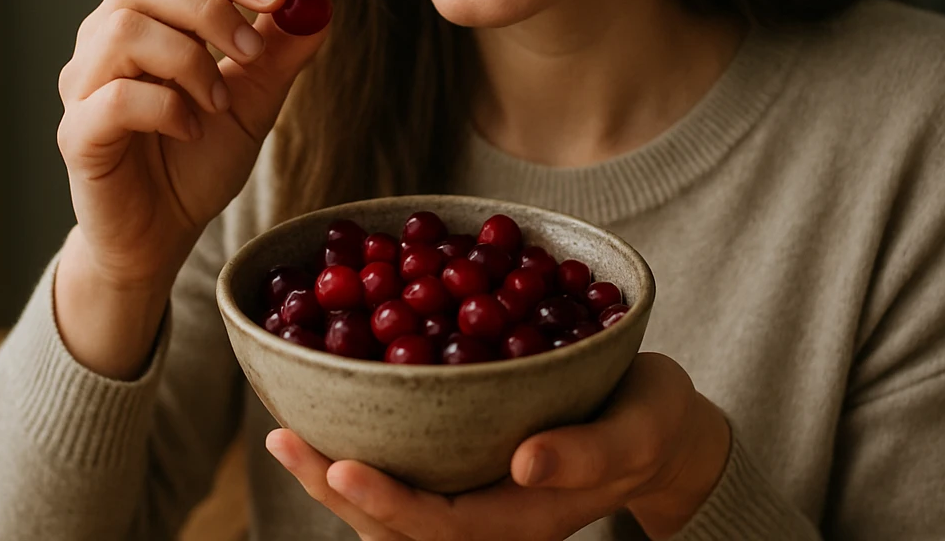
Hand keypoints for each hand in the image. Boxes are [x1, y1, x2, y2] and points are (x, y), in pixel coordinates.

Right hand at [53, 0, 328, 376]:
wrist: (163, 235)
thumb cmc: (198, 161)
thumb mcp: (255, 101)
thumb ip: (280, 52)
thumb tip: (318, 4)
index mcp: (148, 17)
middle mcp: (104, 39)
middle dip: (209, 8)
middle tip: (250, 54)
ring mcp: (83, 85)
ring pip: (122, 30)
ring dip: (188, 60)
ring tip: (218, 102)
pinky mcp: (76, 133)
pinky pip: (112, 98)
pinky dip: (164, 107)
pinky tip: (190, 130)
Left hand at [267, 353, 731, 540]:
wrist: (662, 431)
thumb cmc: (653, 423)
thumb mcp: (638, 431)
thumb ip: (587, 453)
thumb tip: (523, 462)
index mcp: (524, 518)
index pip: (439, 525)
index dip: (385, 501)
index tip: (340, 466)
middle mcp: (489, 518)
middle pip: (396, 524)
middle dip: (334, 487)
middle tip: (282, 439)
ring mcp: (475, 498)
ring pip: (391, 506)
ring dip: (334, 476)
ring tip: (285, 434)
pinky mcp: (468, 470)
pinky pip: (406, 476)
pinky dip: (364, 452)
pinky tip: (330, 419)